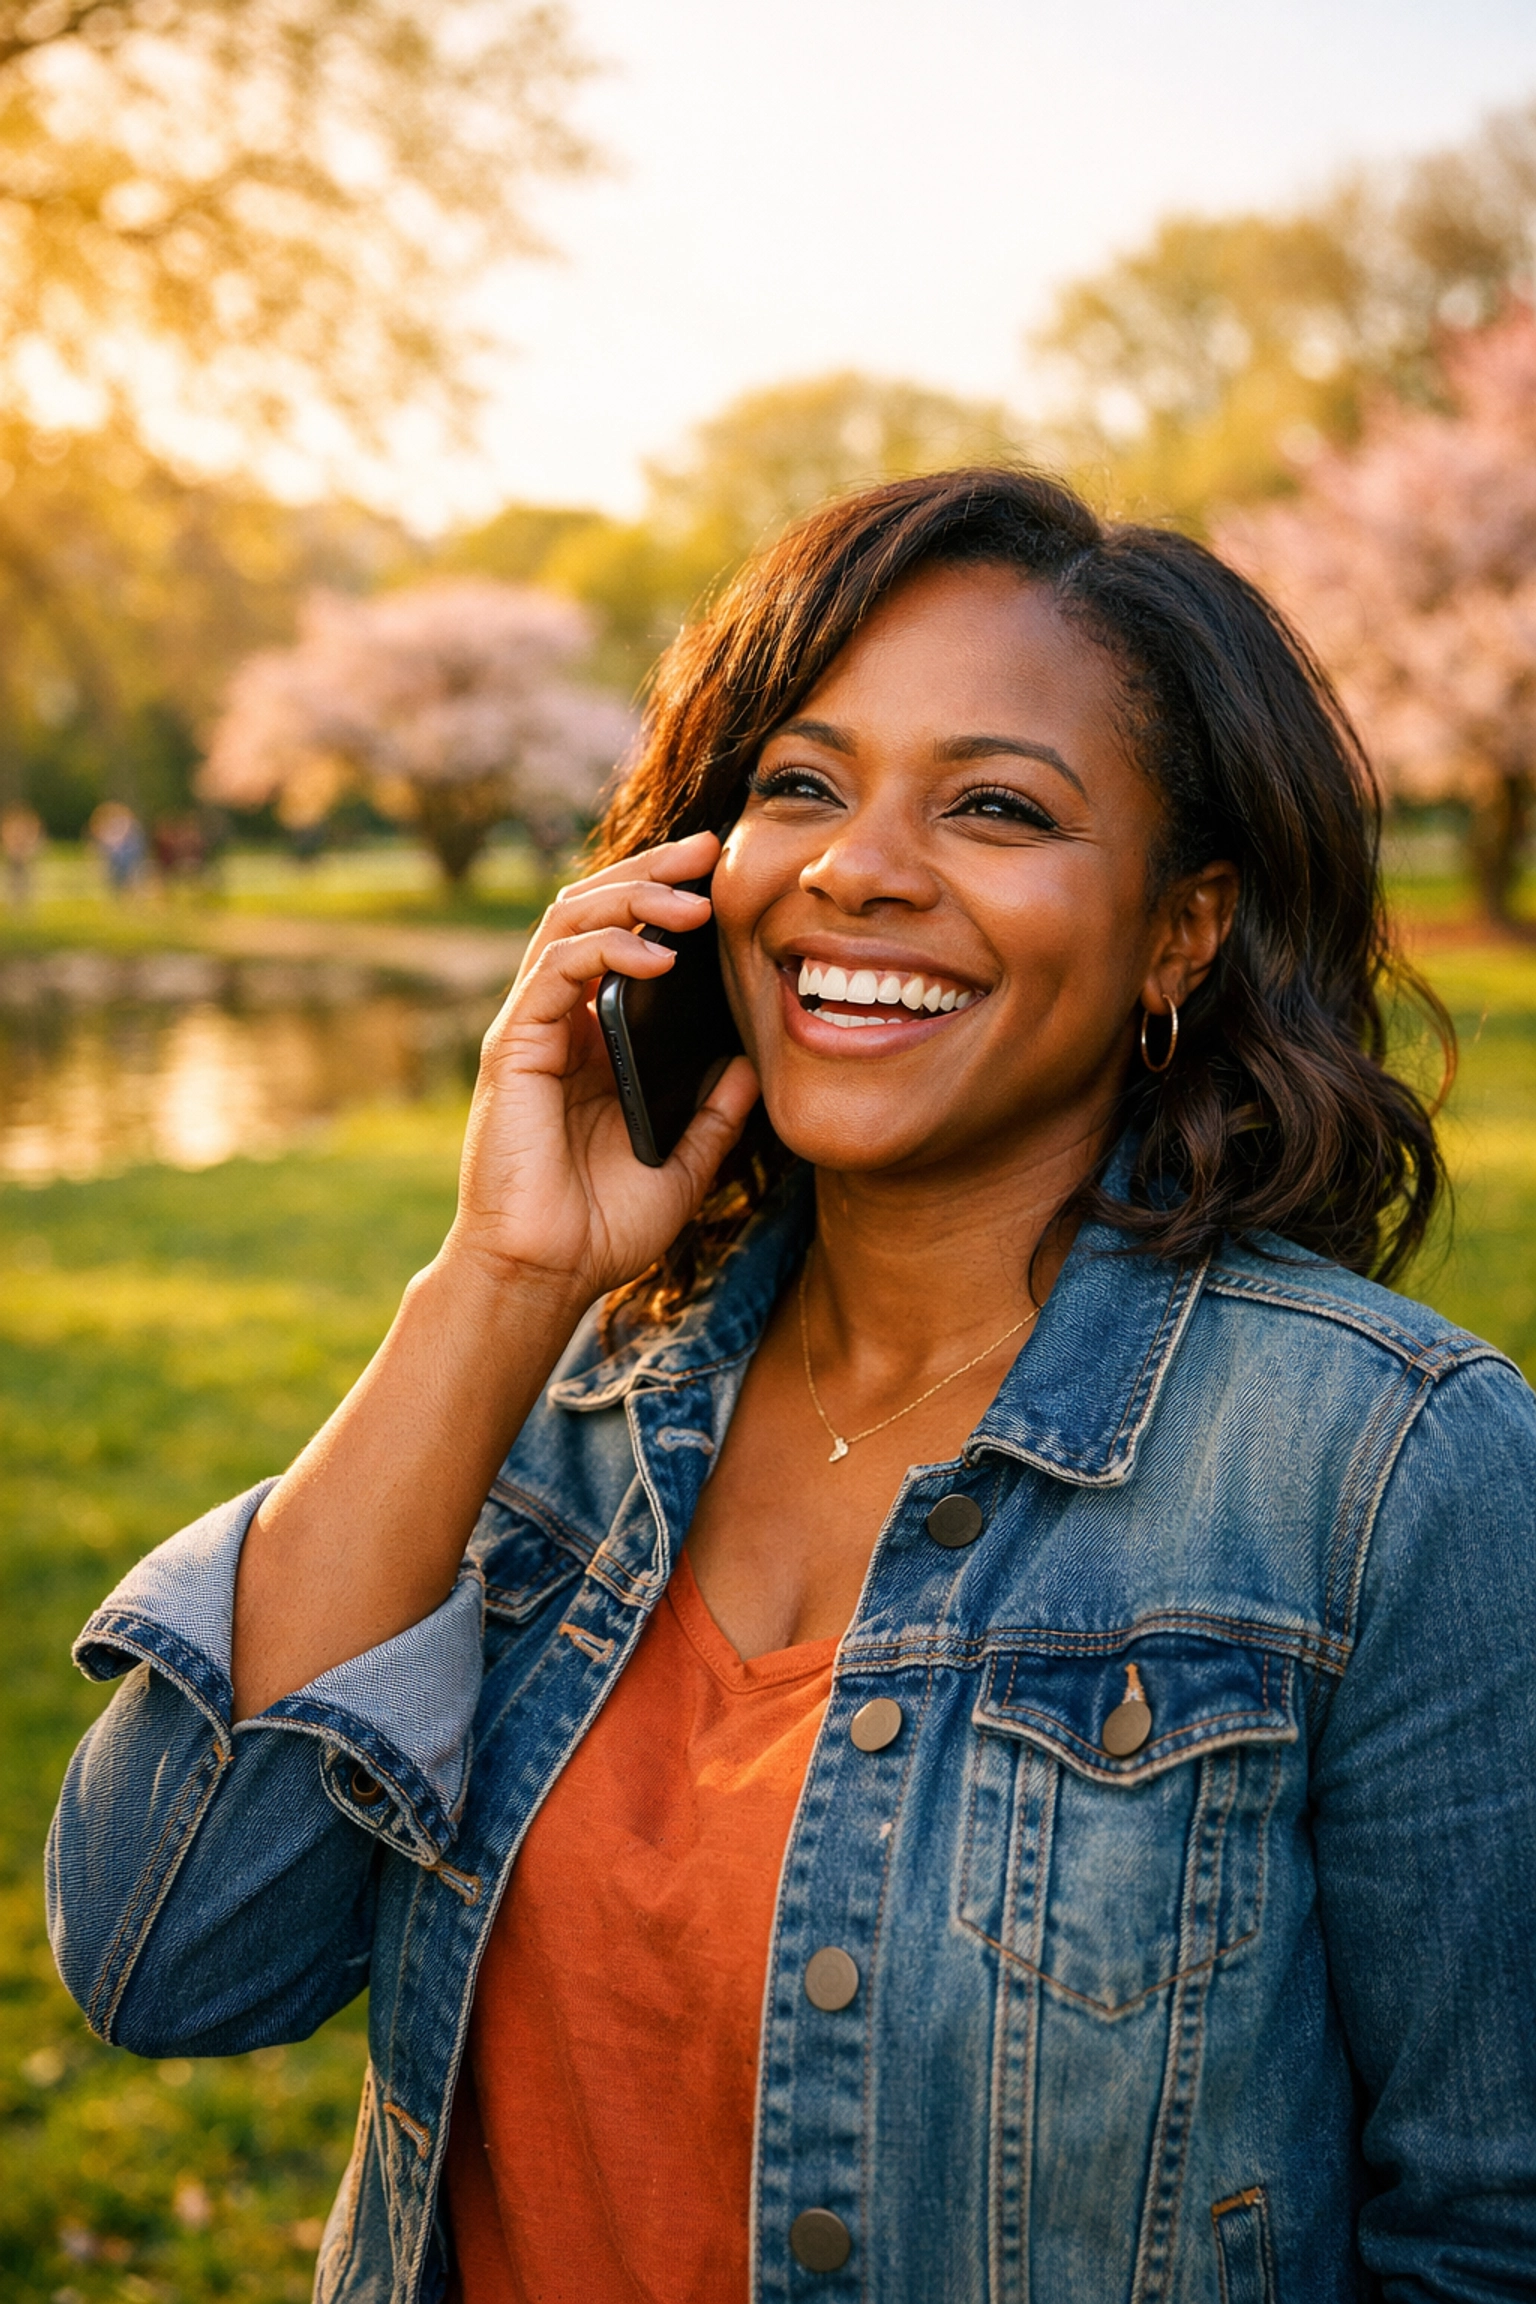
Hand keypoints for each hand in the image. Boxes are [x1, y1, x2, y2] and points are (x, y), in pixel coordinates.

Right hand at [445, 830, 760, 1305]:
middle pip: (593, 911)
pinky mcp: (514, 1048)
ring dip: (632, 898)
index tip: (722, 873)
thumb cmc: (602, 1227)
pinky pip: (556, 971)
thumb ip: (715, 1112)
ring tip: (692, 901)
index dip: (665, 897)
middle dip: (650, 871)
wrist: (546, 1275)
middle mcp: (558, 1022)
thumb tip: (753, 1062)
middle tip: (708, 849)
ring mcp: (532, 1029)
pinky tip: (657, 957)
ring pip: (569, 923)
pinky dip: (606, 950)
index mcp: (594, 1040)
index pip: (623, 937)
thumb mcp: (687, 1162)